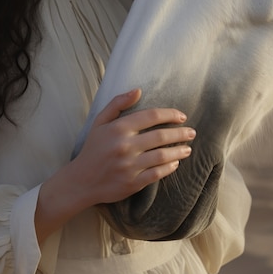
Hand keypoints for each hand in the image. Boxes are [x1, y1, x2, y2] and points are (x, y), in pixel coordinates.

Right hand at [35, 89, 194, 243]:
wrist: (80, 181)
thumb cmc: (93, 149)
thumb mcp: (100, 122)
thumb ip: (118, 103)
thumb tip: (138, 90)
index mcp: (118, 128)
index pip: (151, 116)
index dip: (169, 114)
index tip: (182, 116)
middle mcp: (125, 146)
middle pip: (161, 136)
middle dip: (180, 133)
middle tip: (192, 132)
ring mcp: (129, 166)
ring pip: (162, 156)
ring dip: (179, 151)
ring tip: (188, 148)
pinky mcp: (132, 183)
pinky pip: (157, 174)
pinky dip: (169, 168)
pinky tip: (175, 163)